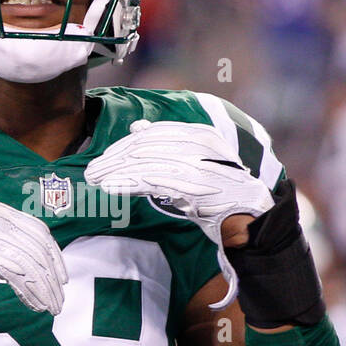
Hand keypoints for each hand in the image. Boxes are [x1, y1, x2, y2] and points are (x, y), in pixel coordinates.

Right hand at [0, 199, 66, 321]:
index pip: (39, 231)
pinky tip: (36, 305)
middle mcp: (2, 222)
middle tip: (59, 297)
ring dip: (46, 290)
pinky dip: (31, 293)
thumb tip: (14, 265)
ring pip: (34, 266)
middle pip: (41, 250)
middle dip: (54, 276)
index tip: (59, 274)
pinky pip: (20, 277)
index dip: (53, 254)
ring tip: (52, 307)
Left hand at [86, 119, 272, 306]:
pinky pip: (154, 181)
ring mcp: (198, 165)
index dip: (124, 145)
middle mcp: (200, 145)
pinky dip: (129, 183)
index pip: (153, 133)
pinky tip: (111, 188)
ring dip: (116, 171)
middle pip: (146, 146)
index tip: (104, 158)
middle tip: (92, 170)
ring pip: (146, 163)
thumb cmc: (222, 194)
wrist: (253, 219)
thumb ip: (169, 145)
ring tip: (95, 179)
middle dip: (115, 158)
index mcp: (201, 135)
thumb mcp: (197, 164)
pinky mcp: (195, 187)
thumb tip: (137, 127)